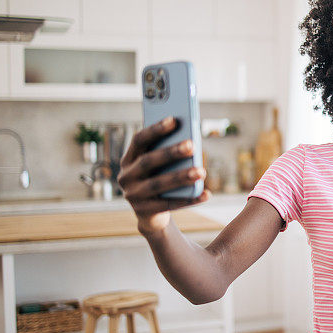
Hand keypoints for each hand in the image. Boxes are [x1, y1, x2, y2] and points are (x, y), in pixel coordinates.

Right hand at [117, 116, 209, 233]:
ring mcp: (132, 195)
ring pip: (158, 184)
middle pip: (148, 161)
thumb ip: (167, 151)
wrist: (150, 213)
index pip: (139, 140)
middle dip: (171, 152)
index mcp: (128, 159)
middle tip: (192, 145)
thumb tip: (191, 140)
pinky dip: (189, 199)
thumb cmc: (159, 178)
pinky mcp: (144, 212)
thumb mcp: (159, 165)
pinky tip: (206, 194)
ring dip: (181, 177)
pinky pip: (170, 204)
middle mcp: (126, 176)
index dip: (155, 129)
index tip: (174, 120)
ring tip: (202, 172)